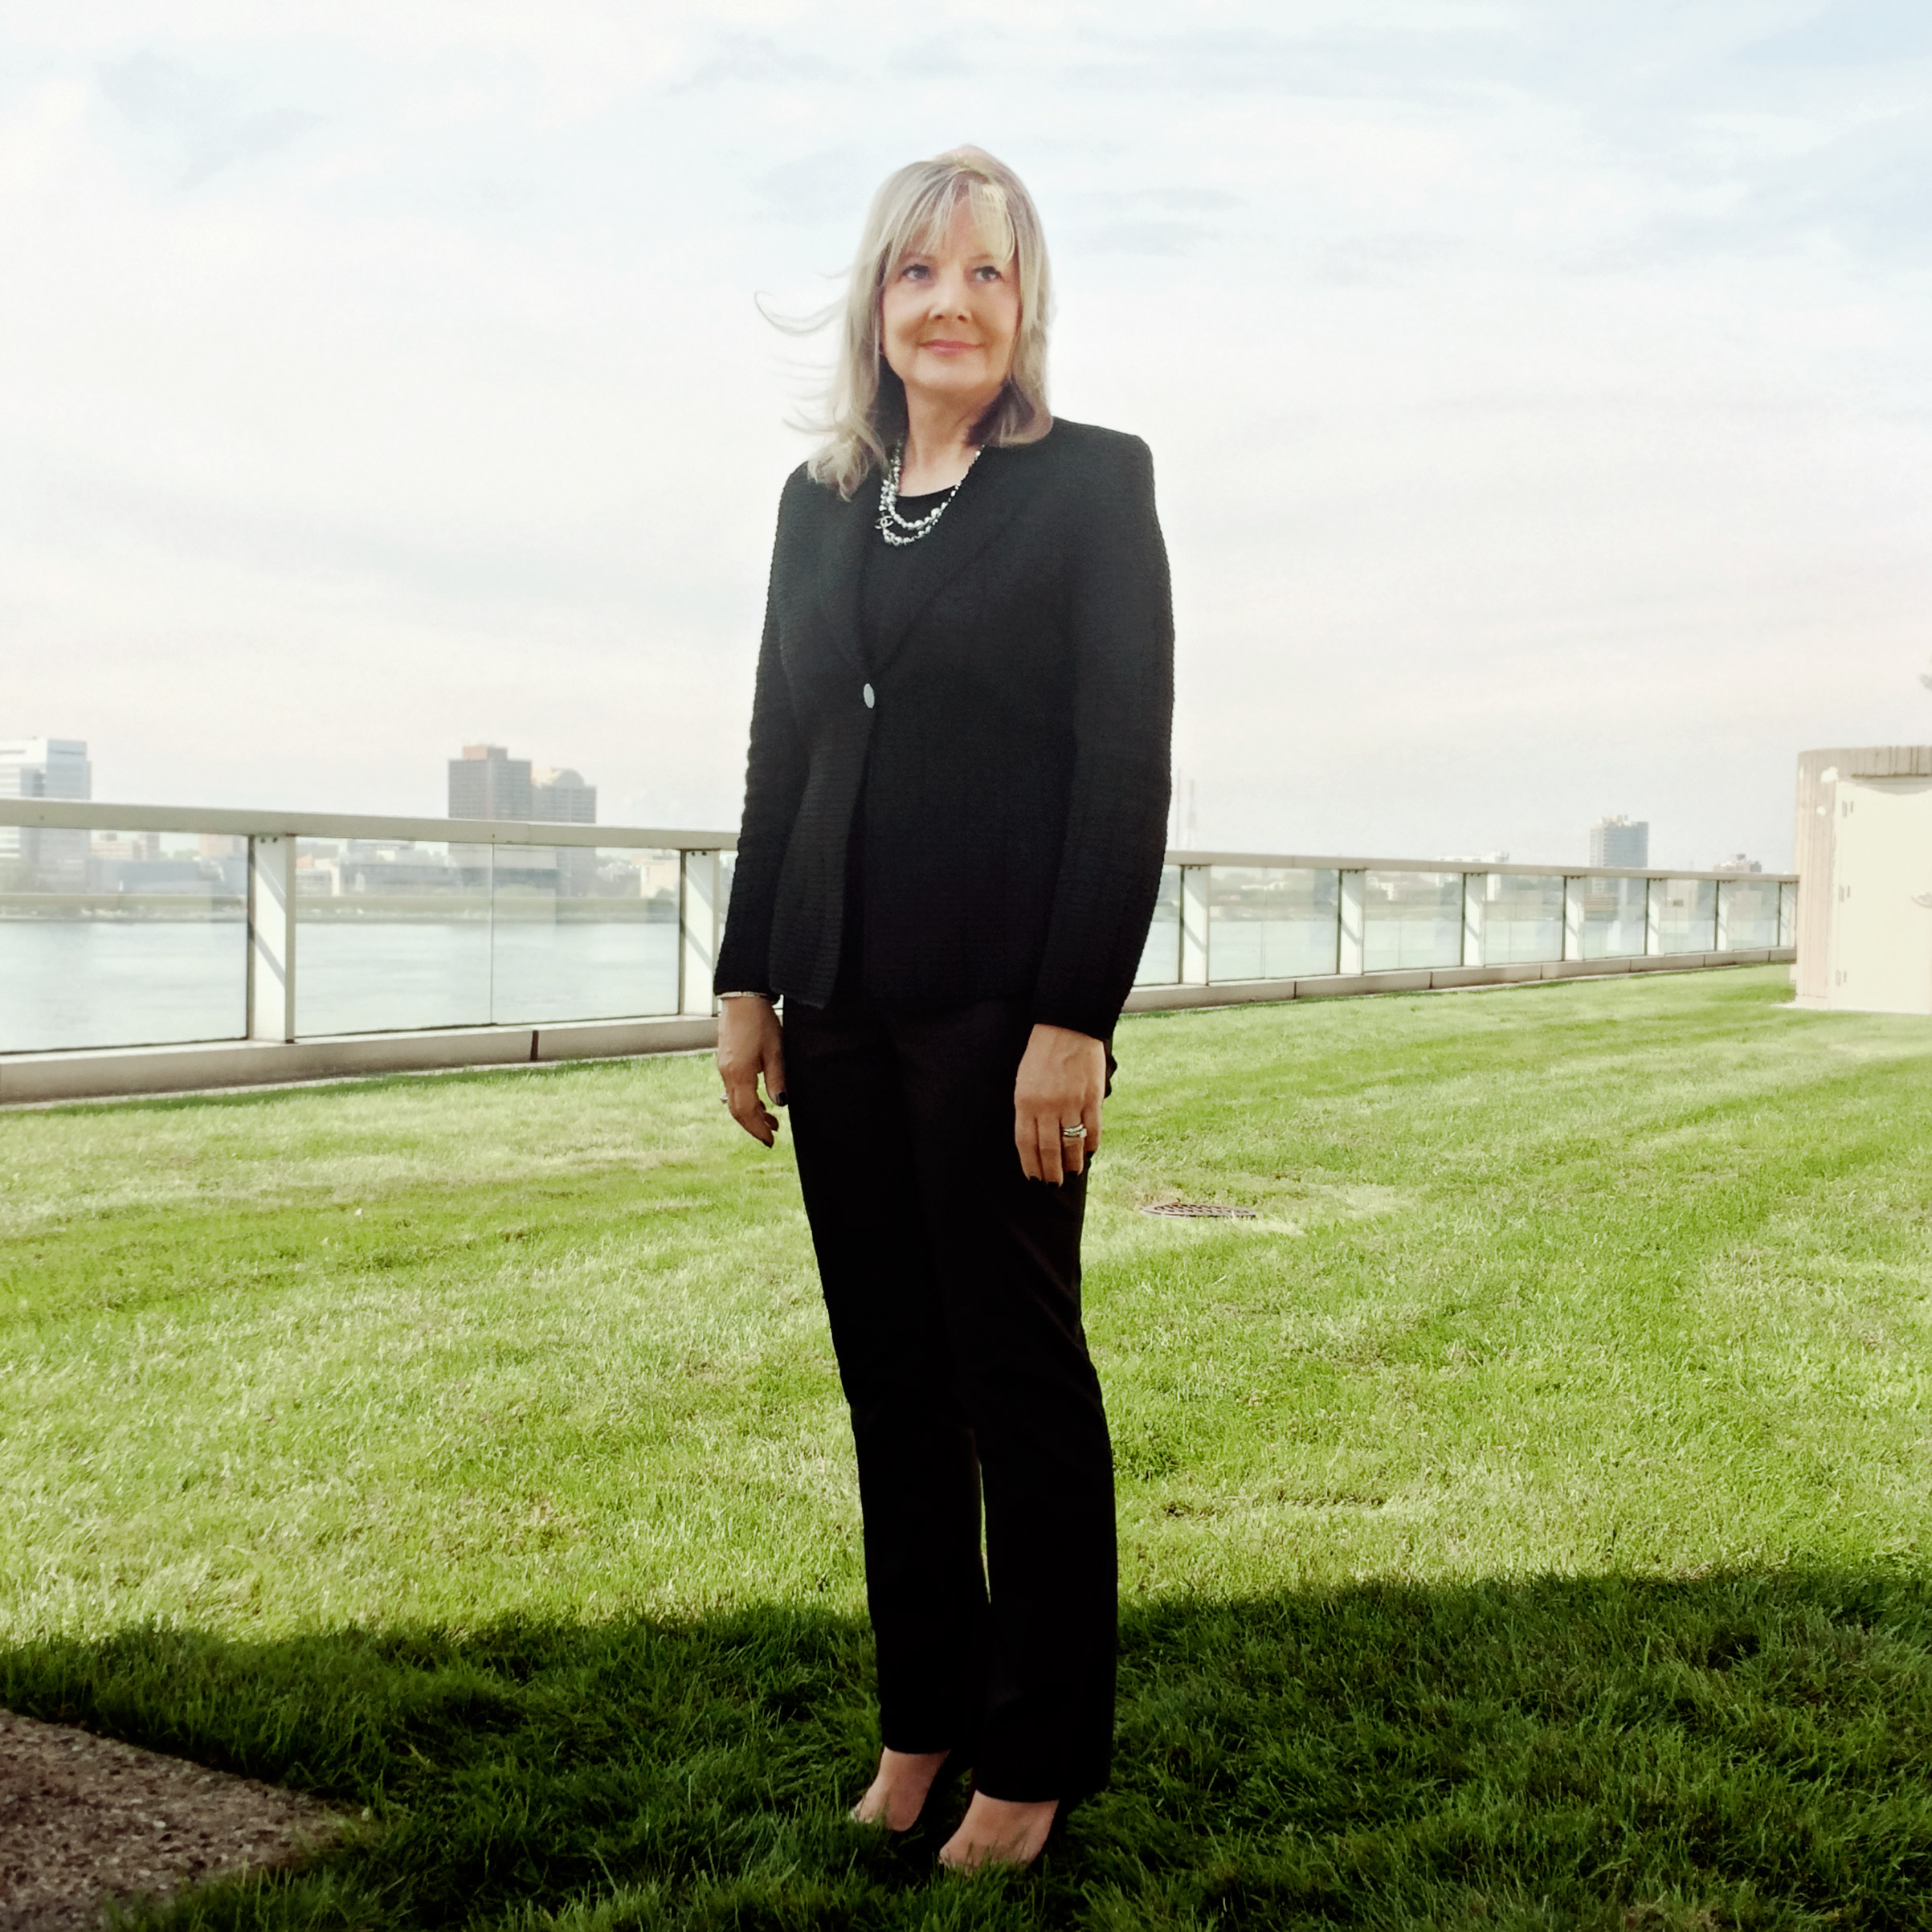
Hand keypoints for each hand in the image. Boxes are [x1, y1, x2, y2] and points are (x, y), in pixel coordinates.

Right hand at [717, 997, 786, 1146]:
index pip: (746, 1112)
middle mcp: (727, 1073)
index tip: (770, 1141)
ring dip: (751, 1113)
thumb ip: (776, 1079)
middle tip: (771, 1135)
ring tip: (772, 1119)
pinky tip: (759, 1100)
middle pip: (737, 1110)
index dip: (758, 1129)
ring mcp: (724, 1067)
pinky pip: (733, 1088)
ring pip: (734, 1100)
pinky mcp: (725, 1060)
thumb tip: (780, 1103)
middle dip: (754, 1125)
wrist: (742, 997)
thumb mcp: (775, 1051)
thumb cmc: (760, 1021)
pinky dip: (746, 1099)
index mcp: (739, 1074)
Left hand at [1013, 1023, 1104, 1183]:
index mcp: (1026, 1101)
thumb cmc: (1041, 1053)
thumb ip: (1027, 1109)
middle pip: (1049, 1149)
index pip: (1026, 1143)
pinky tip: (1089, 1152)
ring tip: (1072, 1172)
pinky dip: (1091, 1144)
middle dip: (1051, 1171)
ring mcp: (1072, 1103)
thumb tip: (1035, 1138)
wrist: (1067, 1026)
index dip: (1031, 1164)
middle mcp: (1048, 1106)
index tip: (1034, 1178)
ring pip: (1072, 1144)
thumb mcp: (1023, 1080)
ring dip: (1072, 1163)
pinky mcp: (1093, 1098)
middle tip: (1053, 1184)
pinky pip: (1093, 1129)